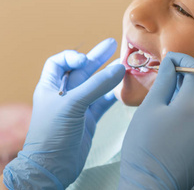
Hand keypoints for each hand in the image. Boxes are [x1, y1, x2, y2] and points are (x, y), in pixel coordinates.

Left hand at [3, 38, 124, 189]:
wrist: (53, 166)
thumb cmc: (52, 134)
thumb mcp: (72, 104)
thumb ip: (96, 85)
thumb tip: (119, 68)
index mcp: (50, 87)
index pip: (59, 63)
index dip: (72, 57)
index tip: (86, 59)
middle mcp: (65, 94)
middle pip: (82, 70)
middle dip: (97, 57)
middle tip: (113, 44)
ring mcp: (78, 107)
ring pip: (96, 85)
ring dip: (110, 75)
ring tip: (125, 64)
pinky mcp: (90, 119)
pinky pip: (104, 101)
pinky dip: (114, 94)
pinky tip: (125, 87)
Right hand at [118, 52, 193, 189]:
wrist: (152, 185)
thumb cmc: (144, 147)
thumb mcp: (149, 109)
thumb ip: (164, 81)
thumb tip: (172, 61)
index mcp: (193, 104)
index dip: (184, 60)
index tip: (172, 59)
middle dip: (186, 81)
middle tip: (167, 85)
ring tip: (176, 107)